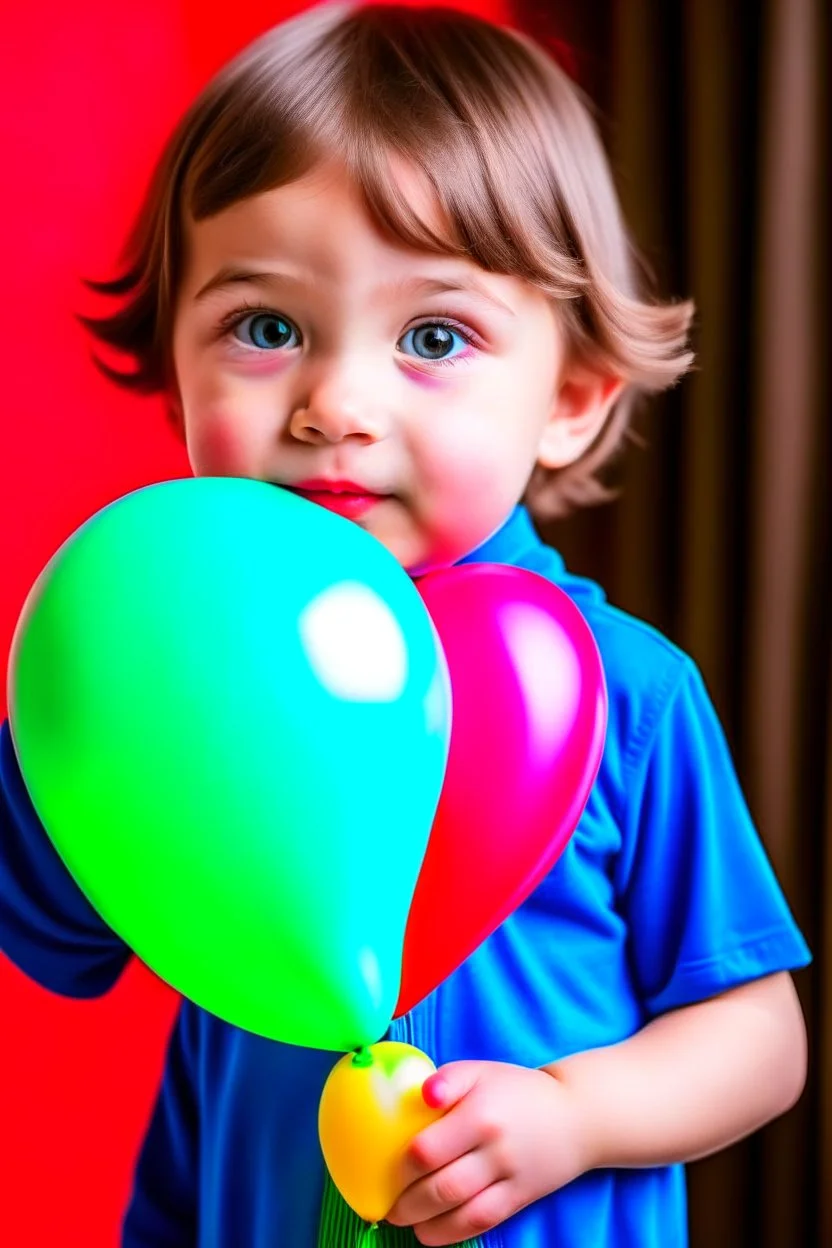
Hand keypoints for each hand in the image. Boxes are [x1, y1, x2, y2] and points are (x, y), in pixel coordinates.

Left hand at [385, 1060, 592, 1245]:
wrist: (575, 1115)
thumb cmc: (517, 1090)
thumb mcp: (481, 1070)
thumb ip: (447, 1078)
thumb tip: (420, 1094)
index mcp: (479, 1113)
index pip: (429, 1149)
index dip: (401, 1167)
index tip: (383, 1170)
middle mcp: (494, 1149)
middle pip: (441, 1187)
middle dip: (406, 1203)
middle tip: (386, 1205)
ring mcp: (509, 1178)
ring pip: (460, 1212)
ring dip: (423, 1224)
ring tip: (402, 1220)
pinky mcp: (520, 1199)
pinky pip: (481, 1223)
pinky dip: (451, 1234)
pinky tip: (430, 1233)